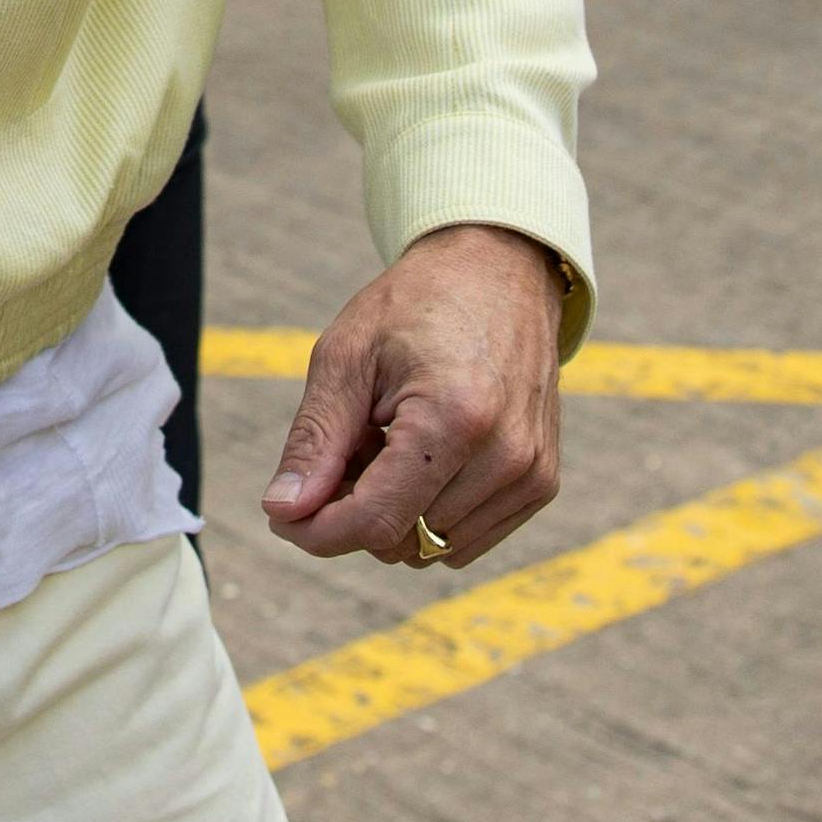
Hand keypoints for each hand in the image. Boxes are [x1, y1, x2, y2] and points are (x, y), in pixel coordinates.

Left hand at [265, 223, 565, 570]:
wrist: (497, 273)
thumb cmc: (414, 306)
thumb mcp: (345, 357)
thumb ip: (315, 442)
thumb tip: (283, 512)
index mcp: (455, 419)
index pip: (377, 521)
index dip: (318, 531)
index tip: (281, 516)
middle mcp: (506, 457)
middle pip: (402, 540)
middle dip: (353, 509)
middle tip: (344, 443)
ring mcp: (531, 475)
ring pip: (432, 547)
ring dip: (393, 511)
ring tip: (386, 439)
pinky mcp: (541, 483)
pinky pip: (465, 539)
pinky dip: (428, 511)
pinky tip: (419, 455)